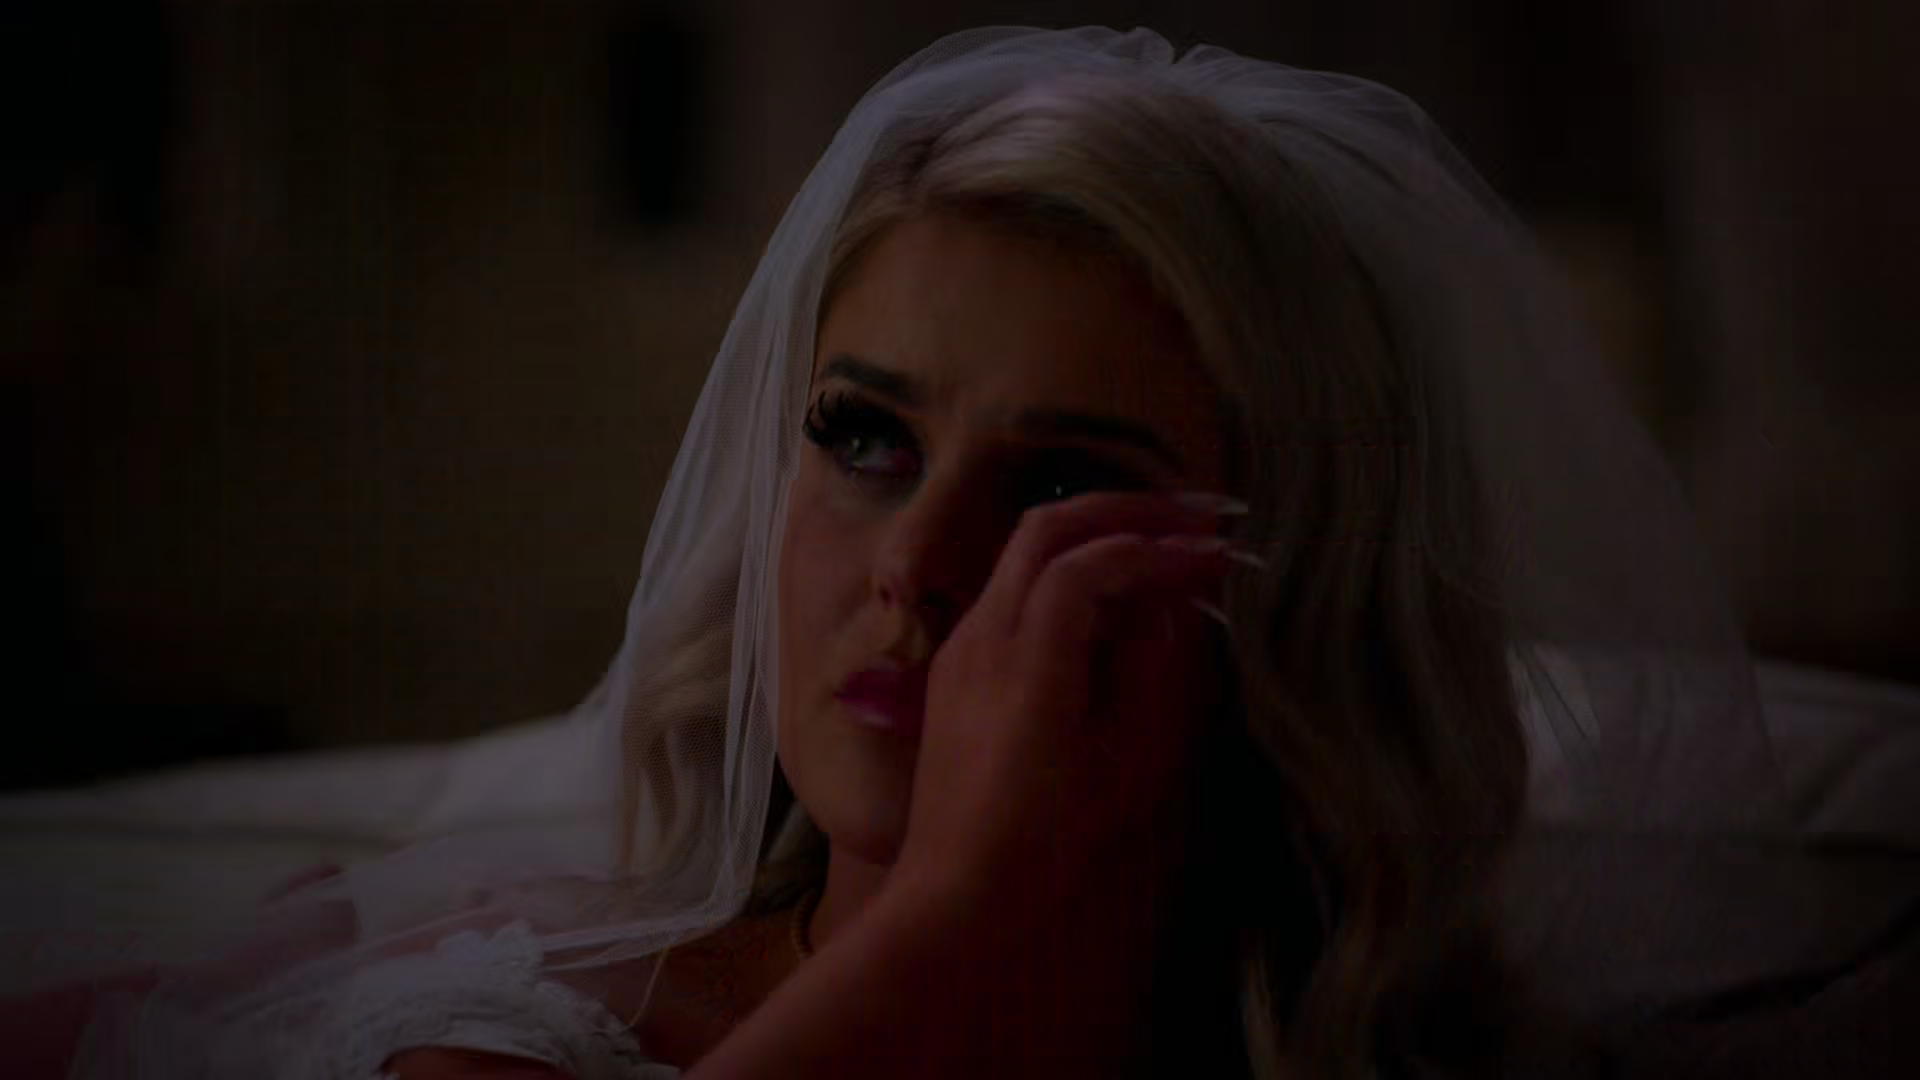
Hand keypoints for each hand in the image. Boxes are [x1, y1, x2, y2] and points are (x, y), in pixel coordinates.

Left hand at [894, 491, 1242, 911]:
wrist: (955, 890)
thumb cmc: (1048, 841)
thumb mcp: (1127, 763)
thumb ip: (1151, 670)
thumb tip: (1167, 605)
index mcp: (1025, 662)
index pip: (1089, 564)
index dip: (1157, 548)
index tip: (1214, 557)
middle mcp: (982, 636)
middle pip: (1047, 528)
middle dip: (1125, 509)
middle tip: (1195, 517)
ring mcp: (961, 645)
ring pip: (1024, 550)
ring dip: (1095, 533)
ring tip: (1162, 542)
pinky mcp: (955, 663)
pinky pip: (1012, 587)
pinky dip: (1067, 569)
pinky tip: (1113, 595)